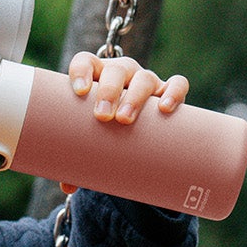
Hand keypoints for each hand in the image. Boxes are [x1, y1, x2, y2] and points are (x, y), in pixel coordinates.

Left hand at [60, 53, 189, 194]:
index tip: (79, 92)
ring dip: (135, 97)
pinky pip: (177, 84)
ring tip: (125, 120)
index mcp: (95, 77)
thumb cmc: (105, 130)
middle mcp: (121, 74)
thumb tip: (68, 184)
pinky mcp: (168, 91)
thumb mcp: (91, 138)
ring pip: (144, 78)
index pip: (85, 62)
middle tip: (102, 116)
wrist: (135, 130)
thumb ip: (79, 156)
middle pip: (115, 70)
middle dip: (108, 91)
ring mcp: (146, 81)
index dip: (81, 72)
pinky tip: (165, 107)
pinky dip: (173, 92)